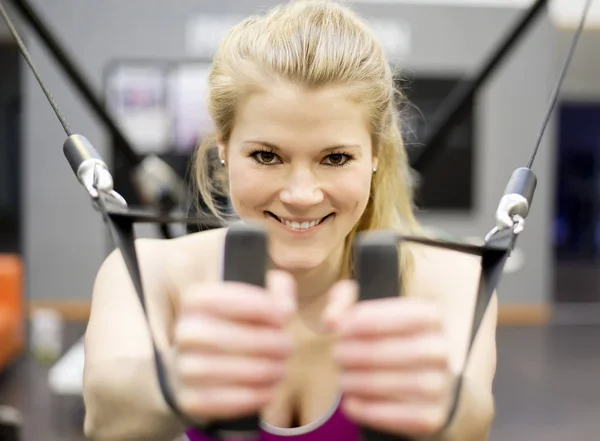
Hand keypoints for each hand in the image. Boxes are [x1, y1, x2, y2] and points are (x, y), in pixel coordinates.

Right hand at [172, 270, 295, 421]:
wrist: (198, 364)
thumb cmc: (236, 325)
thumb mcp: (254, 300)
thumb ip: (276, 292)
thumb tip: (286, 307)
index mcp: (196, 300)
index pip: (226, 298)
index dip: (260, 306)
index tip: (283, 316)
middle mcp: (185, 332)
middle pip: (233, 337)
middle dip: (270, 342)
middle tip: (287, 346)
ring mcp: (183, 367)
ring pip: (232, 370)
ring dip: (266, 371)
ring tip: (279, 368)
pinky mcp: (189, 399)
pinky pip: (225, 401)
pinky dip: (253, 397)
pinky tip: (268, 390)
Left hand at [323, 281, 454, 437]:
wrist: (432, 378)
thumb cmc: (393, 336)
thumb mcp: (372, 309)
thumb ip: (345, 300)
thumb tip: (331, 320)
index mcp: (431, 315)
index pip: (389, 315)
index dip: (356, 322)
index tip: (338, 329)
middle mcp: (440, 348)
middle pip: (384, 350)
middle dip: (351, 353)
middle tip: (336, 355)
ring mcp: (440, 384)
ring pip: (389, 384)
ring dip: (355, 381)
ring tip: (342, 378)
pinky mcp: (432, 415)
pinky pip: (395, 416)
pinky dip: (367, 410)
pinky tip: (350, 402)